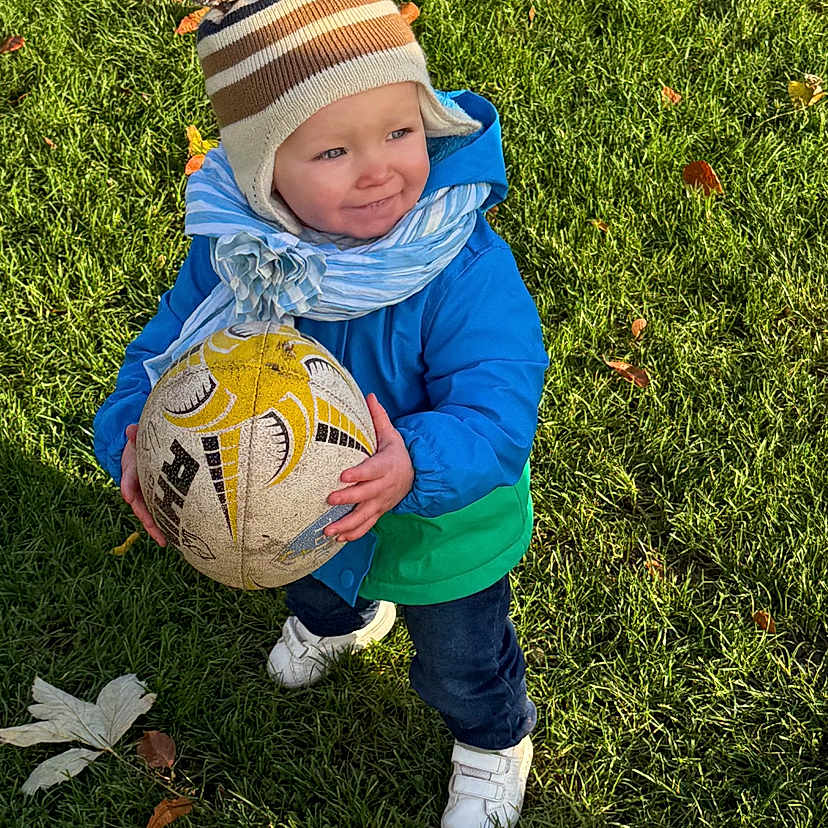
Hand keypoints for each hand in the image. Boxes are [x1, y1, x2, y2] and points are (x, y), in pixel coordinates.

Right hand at [121, 424, 166, 545]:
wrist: (142, 447)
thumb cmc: (142, 443)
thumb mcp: (138, 438)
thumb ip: (135, 435)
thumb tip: (130, 429)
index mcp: (131, 471)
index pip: (128, 479)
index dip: (127, 486)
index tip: (127, 495)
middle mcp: (137, 486)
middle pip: (139, 505)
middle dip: (147, 520)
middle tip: (155, 533)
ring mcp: (146, 492)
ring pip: (149, 512)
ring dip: (156, 527)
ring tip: (164, 541)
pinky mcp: (157, 496)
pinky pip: (161, 510)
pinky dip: (166, 522)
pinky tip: (174, 535)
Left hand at [324, 394, 413, 542]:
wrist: (416, 475)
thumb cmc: (397, 453)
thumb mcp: (391, 435)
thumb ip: (378, 418)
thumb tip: (369, 395)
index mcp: (387, 465)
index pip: (372, 470)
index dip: (359, 474)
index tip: (343, 475)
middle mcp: (384, 486)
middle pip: (366, 494)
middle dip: (348, 499)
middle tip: (330, 499)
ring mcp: (382, 502)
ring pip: (365, 516)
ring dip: (347, 524)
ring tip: (329, 530)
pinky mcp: (379, 512)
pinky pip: (367, 525)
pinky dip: (354, 533)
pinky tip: (338, 539)